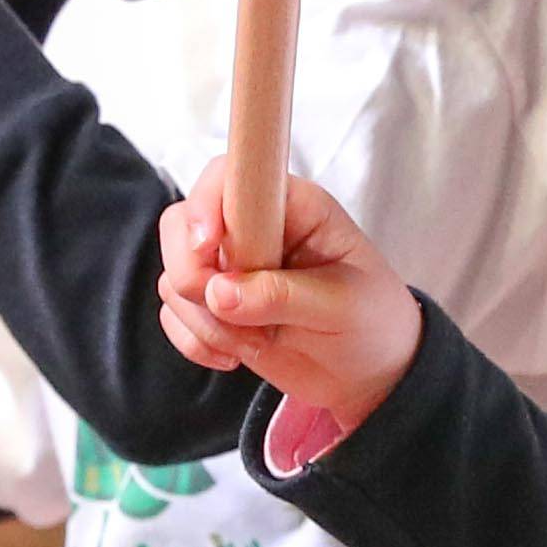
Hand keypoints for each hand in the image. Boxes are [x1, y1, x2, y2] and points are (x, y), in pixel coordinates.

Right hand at [152, 161, 426, 425]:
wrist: (373, 372)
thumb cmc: (373, 323)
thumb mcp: (341, 307)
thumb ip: (281, 296)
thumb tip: (218, 293)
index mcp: (294, 207)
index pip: (230, 174)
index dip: (206, 203)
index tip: (207, 245)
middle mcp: (253, 228)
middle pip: (181, 224)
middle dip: (191, 274)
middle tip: (227, 312)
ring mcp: (230, 267)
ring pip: (174, 276)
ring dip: (204, 320)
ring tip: (258, 341)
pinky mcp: (216, 304)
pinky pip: (174, 314)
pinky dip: (195, 340)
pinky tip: (234, 357)